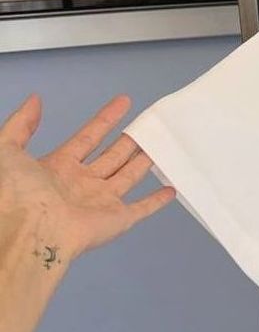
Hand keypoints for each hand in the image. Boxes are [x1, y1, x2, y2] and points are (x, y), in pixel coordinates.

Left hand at [0, 93, 174, 263]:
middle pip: (112, 156)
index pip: (88, 137)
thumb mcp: (7, 149)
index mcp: (59, 167)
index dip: (105, 119)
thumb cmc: (17, 192)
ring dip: (144, 162)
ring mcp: (101, 202)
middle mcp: (82, 183)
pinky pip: (141, 208)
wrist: (30, 231)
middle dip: (130, 140)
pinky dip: (156, 200)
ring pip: (128, 176)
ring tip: (161, 146)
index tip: (124, 102)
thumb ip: (20, 124)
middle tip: (149, 124)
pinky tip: (170, 189)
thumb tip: (35, 100)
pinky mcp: (117, 220)